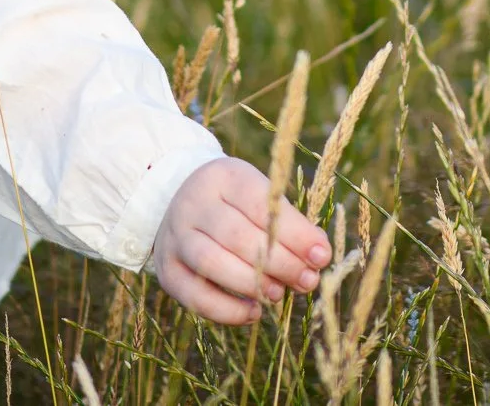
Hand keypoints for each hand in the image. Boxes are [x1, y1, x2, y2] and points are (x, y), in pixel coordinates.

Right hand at [149, 157, 331, 323]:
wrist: (182, 204)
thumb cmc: (237, 204)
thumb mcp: (262, 198)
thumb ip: (289, 223)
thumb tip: (318, 256)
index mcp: (223, 177)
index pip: (259, 204)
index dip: (294, 232)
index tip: (321, 255)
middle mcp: (193, 204)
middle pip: (236, 235)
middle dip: (279, 262)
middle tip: (307, 280)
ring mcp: (175, 237)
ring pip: (211, 263)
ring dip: (251, 284)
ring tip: (279, 294)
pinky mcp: (167, 270)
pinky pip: (195, 296)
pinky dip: (227, 310)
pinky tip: (253, 312)